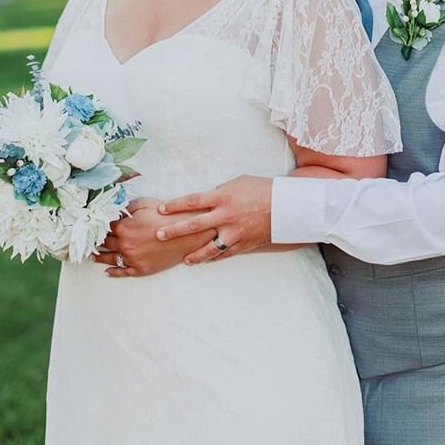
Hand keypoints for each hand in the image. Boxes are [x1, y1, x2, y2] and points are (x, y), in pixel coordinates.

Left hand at [93, 197, 215, 276]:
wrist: (188, 234)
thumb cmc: (168, 216)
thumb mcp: (145, 204)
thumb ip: (127, 207)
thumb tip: (114, 211)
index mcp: (124, 227)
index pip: (104, 227)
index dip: (98, 225)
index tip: (91, 226)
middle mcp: (125, 244)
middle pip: (105, 243)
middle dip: (96, 240)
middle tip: (87, 241)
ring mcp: (132, 259)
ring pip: (109, 258)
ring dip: (99, 256)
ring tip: (92, 255)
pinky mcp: (141, 269)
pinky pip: (122, 272)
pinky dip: (113, 272)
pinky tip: (107, 271)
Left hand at [156, 176, 271, 264]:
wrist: (286, 206)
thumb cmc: (261, 189)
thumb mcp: (237, 183)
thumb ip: (219, 192)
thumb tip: (205, 200)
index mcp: (223, 197)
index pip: (192, 201)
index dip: (174, 205)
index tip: (160, 209)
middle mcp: (225, 215)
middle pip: (194, 225)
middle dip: (174, 231)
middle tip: (158, 235)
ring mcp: (234, 232)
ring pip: (208, 247)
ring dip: (194, 255)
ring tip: (183, 260)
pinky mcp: (243, 244)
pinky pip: (224, 254)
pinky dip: (214, 258)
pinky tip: (205, 261)